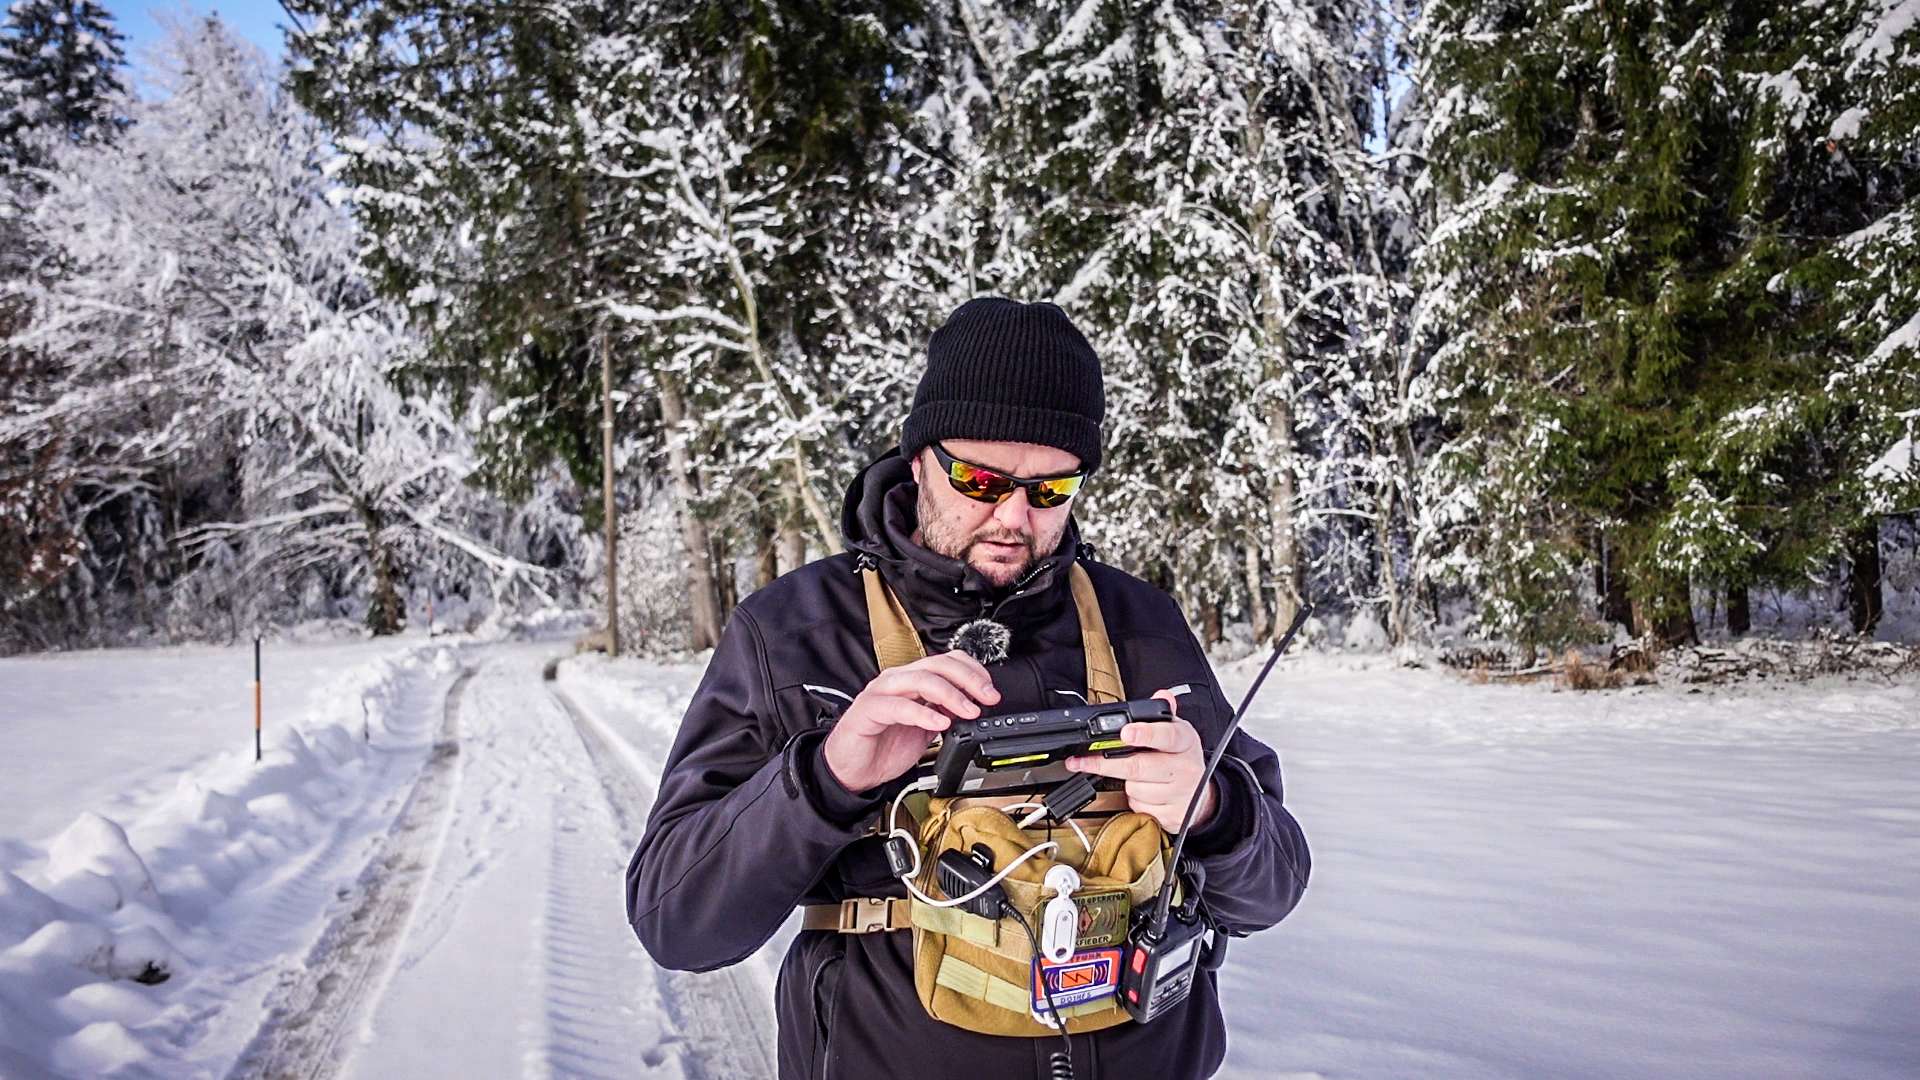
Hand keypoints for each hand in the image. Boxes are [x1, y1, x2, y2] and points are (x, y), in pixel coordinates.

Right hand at [823, 652, 1001, 792]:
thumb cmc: (882, 748)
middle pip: (937, 665)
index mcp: (911, 681)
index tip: (990, 690)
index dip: (972, 671)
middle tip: (988, 698)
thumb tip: (973, 708)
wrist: (851, 772)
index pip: (946, 661)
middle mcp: (896, 681)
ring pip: (920, 679)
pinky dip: (923, 713)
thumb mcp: (925, 731)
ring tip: (969, 711)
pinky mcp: (867, 710)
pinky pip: (899, 706)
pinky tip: (940, 722)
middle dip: (968, 679)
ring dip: (951, 694)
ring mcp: (880, 693)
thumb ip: (944, 715)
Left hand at [1063, 688, 1215, 832]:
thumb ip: (1164, 714)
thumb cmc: (1182, 759)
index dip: (1144, 733)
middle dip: (1105, 764)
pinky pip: (1139, 807)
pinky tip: (1144, 793)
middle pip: (1139, 766)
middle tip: (1082, 761)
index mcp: (1185, 742)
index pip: (1166, 735)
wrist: (1204, 798)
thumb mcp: (1177, 733)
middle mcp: (1185, 768)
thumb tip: (1162, 695)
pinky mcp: (1173, 816)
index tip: (1125, 732)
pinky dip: (1134, 801)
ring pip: (1135, 789)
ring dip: (1124, 783)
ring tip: (1135, 776)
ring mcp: (1180, 794)